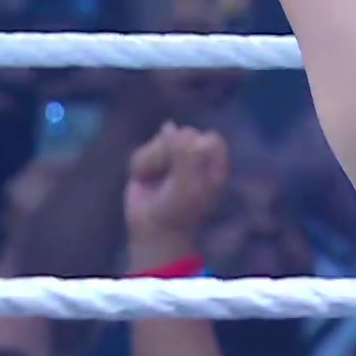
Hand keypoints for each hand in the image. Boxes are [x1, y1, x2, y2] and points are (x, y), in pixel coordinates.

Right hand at [124, 124, 229, 243]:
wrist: (155, 230)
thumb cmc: (181, 209)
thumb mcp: (189, 184)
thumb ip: (184, 152)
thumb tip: (168, 125)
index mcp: (215, 159)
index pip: (209, 139)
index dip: (196, 157)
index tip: (192, 179)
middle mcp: (195, 152)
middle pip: (183, 134)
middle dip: (173, 159)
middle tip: (174, 183)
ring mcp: (171, 154)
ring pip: (159, 141)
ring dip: (155, 164)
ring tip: (158, 183)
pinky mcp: (149, 159)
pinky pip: (141, 152)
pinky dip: (141, 168)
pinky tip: (145, 181)